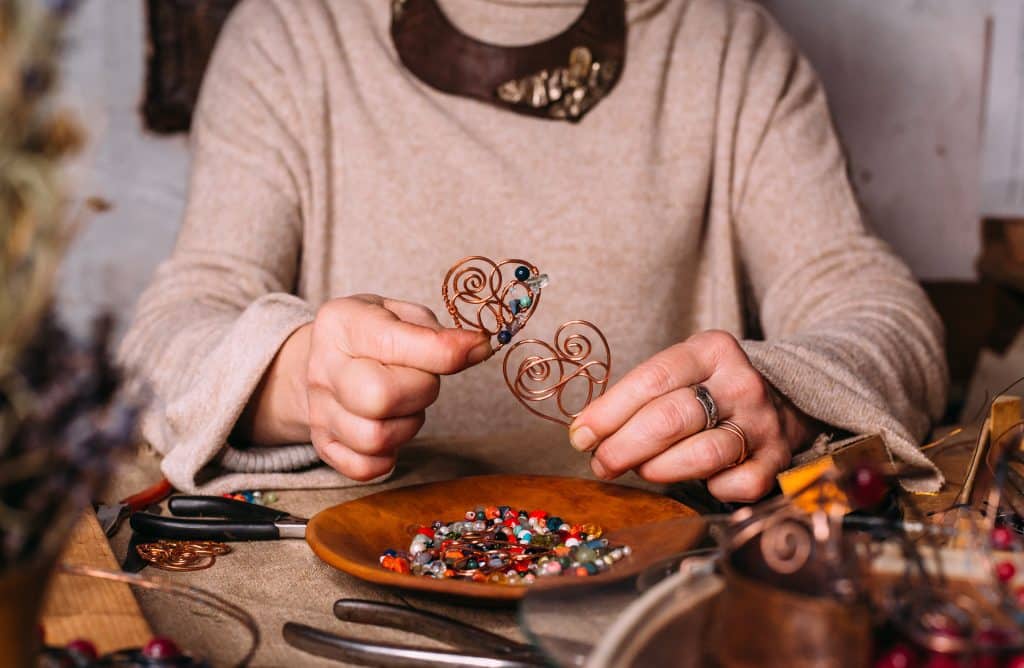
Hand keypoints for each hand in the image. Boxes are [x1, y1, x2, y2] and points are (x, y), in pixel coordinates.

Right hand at [237, 295, 491, 479]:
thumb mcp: (403, 314)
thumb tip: (478, 350)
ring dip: (408, 424)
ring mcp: (319, 411)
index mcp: (342, 323)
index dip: (444, 352)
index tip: (478, 347)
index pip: (392, 344)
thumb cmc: (376, 332)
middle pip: (379, 397)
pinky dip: (389, 455)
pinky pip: (365, 468)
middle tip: (422, 378)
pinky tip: (392, 426)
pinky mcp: (324, 445)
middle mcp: (322, 368)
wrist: (329, 356)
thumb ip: (436, 333)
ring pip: (376, 438)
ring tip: (406, 403)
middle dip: (421, 390)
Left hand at [568, 330, 820, 501]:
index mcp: (711, 350)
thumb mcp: (681, 373)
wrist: (786, 399)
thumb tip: (586, 434)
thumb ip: (639, 397)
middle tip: (601, 463)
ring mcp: (764, 423)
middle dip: (625, 446)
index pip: (653, 379)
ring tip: (641, 471)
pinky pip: (737, 485)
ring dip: (659, 469)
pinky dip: (711, 489)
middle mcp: (741, 383)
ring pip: (702, 454)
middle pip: (671, 418)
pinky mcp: (778, 460)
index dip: (609, 411)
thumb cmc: (710, 390)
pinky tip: (697, 483)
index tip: (580, 436)